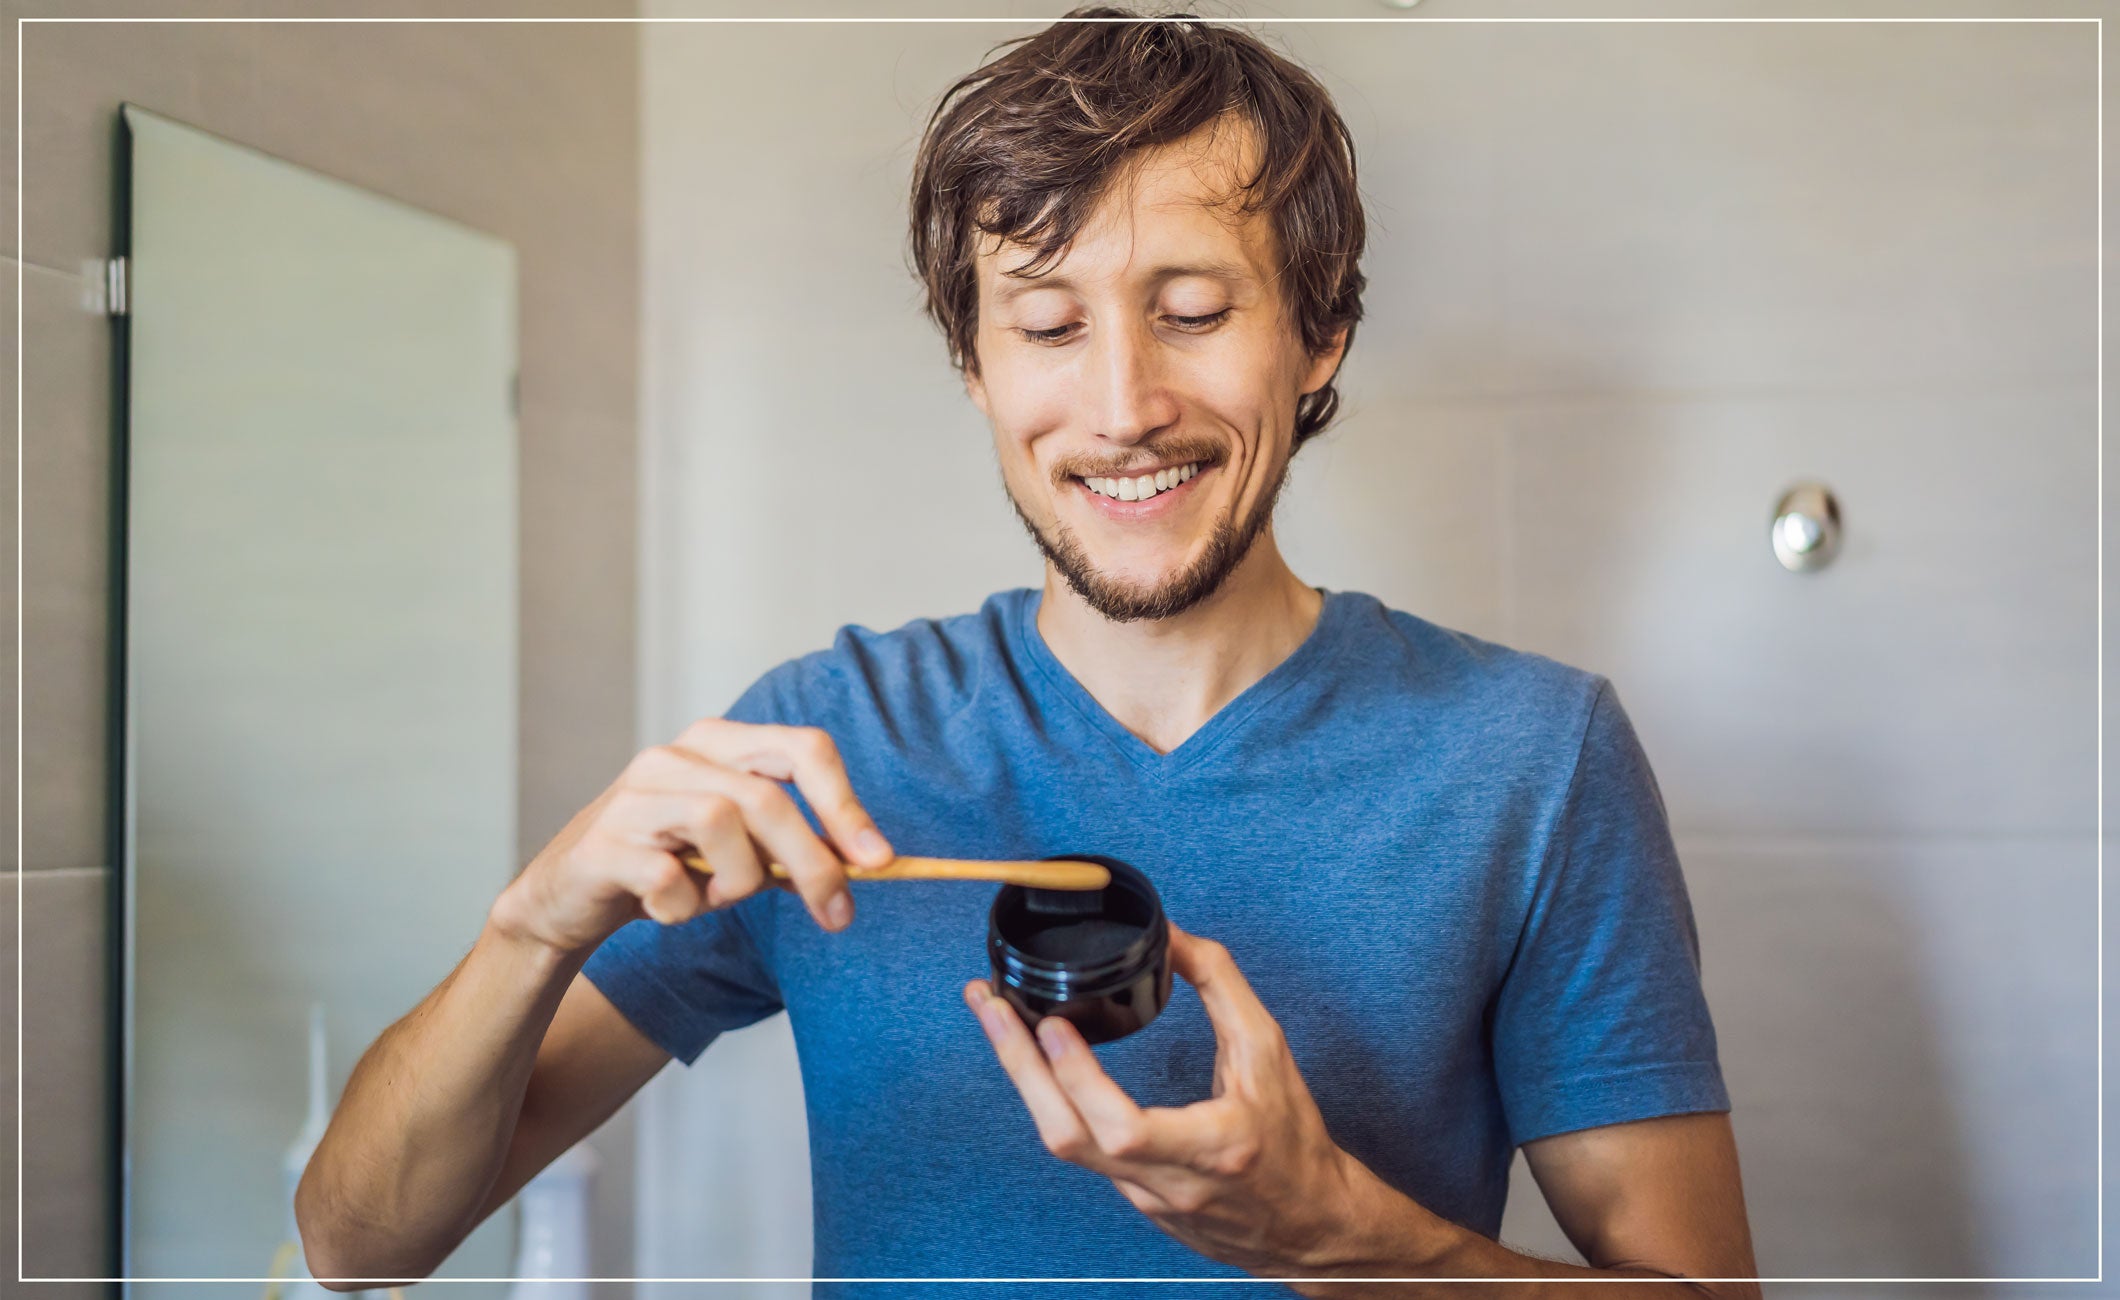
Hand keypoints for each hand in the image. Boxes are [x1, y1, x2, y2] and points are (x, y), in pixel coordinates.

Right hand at [491, 718, 892, 953]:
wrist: (568, 899)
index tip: (880, 860)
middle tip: (838, 916)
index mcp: (719, 744)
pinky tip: (670, 909)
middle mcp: (675, 756)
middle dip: (813, 864)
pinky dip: (684, 909)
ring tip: (714, 899)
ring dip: (736, 884)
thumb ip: (794, 845)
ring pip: (721, 826)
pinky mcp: (603, 844)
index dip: (845, 805)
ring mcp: (635, 795)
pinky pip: (669, 881)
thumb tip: (869, 862)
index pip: (802, 749)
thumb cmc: (668, 865)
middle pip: (769, 799)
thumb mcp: (739, 849)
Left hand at [964, 924, 1381, 1278]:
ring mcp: (1143, 1198)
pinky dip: (1053, 1099)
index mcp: (1211, 1147)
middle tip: (990, 1006)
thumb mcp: (1270, 1052)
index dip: (1079, 1078)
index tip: (1053, 1024)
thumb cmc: (1294, 1141)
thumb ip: (1221, 986)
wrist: (1308, 1224)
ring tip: (998, 1021)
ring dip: (1024, 1079)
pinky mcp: (1131, 1201)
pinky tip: (1039, 1062)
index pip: (1125, 1128)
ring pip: (1065, 1144)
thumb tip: (1170, 935)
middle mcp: (1169, 1182)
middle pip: (1069, 1137)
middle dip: (1019, 1066)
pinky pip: (1080, 1148)